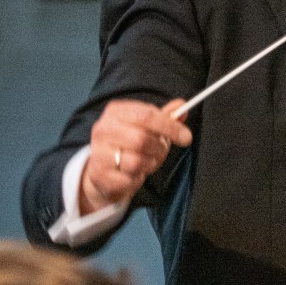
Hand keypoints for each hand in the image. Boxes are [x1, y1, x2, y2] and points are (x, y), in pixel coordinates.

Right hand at [79, 98, 191, 214]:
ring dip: (149, 164)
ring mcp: (98, 151)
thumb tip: (182, 105)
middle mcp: (103, 129)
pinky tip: (133, 174)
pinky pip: (128, 178)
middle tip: (161, 151)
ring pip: (135, 161)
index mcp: (116, 111)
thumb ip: (165, 117)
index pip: (147, 115)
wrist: (105, 170)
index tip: (186, 137)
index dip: (170, 127)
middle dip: (159, 148)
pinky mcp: (99, 174)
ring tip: (146, 162)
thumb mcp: (148, 128)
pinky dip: (138, 178)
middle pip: (141, 138)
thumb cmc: (131, 145)